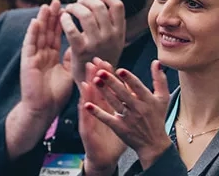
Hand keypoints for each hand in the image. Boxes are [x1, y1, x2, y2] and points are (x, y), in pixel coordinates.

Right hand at [7, 0, 72, 158]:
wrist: (42, 110)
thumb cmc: (56, 95)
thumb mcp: (68, 73)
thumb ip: (72, 58)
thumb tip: (81, 45)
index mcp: (52, 56)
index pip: (57, 35)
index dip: (61, 22)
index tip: (68, 9)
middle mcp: (42, 54)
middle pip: (48, 31)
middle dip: (52, 16)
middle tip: (58, 1)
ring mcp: (34, 57)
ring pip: (38, 35)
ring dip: (42, 20)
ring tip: (46, 5)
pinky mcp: (27, 63)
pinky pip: (30, 45)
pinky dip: (32, 33)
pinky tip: (35, 22)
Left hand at [60, 0, 125, 83]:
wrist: (96, 84)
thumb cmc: (101, 59)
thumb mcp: (115, 42)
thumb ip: (112, 24)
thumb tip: (103, 1)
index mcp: (120, 33)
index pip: (118, 5)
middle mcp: (111, 36)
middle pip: (99, 6)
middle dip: (87, 0)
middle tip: (79, 2)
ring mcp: (97, 43)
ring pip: (85, 14)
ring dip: (75, 7)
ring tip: (70, 9)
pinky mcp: (81, 49)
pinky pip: (71, 28)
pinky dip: (66, 19)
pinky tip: (63, 18)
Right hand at [79, 58, 125, 175]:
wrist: (105, 157)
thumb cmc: (115, 136)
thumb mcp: (121, 118)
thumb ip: (128, 103)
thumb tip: (134, 89)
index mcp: (108, 106)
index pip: (107, 87)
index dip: (106, 74)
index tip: (105, 61)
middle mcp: (98, 110)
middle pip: (96, 90)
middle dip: (95, 76)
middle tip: (93, 62)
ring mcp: (92, 120)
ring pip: (89, 103)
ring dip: (88, 91)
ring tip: (87, 78)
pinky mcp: (89, 131)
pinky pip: (88, 120)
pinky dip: (87, 112)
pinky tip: (85, 103)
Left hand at [83, 60, 172, 169]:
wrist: (153, 143)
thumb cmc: (158, 117)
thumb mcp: (163, 98)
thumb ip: (160, 79)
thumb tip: (156, 62)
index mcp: (148, 100)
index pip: (137, 87)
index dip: (128, 78)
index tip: (119, 70)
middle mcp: (138, 109)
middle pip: (123, 94)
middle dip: (112, 82)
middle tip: (100, 72)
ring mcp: (128, 119)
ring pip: (114, 103)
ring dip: (103, 92)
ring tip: (94, 81)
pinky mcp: (120, 128)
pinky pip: (107, 119)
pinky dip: (97, 112)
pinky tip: (87, 105)